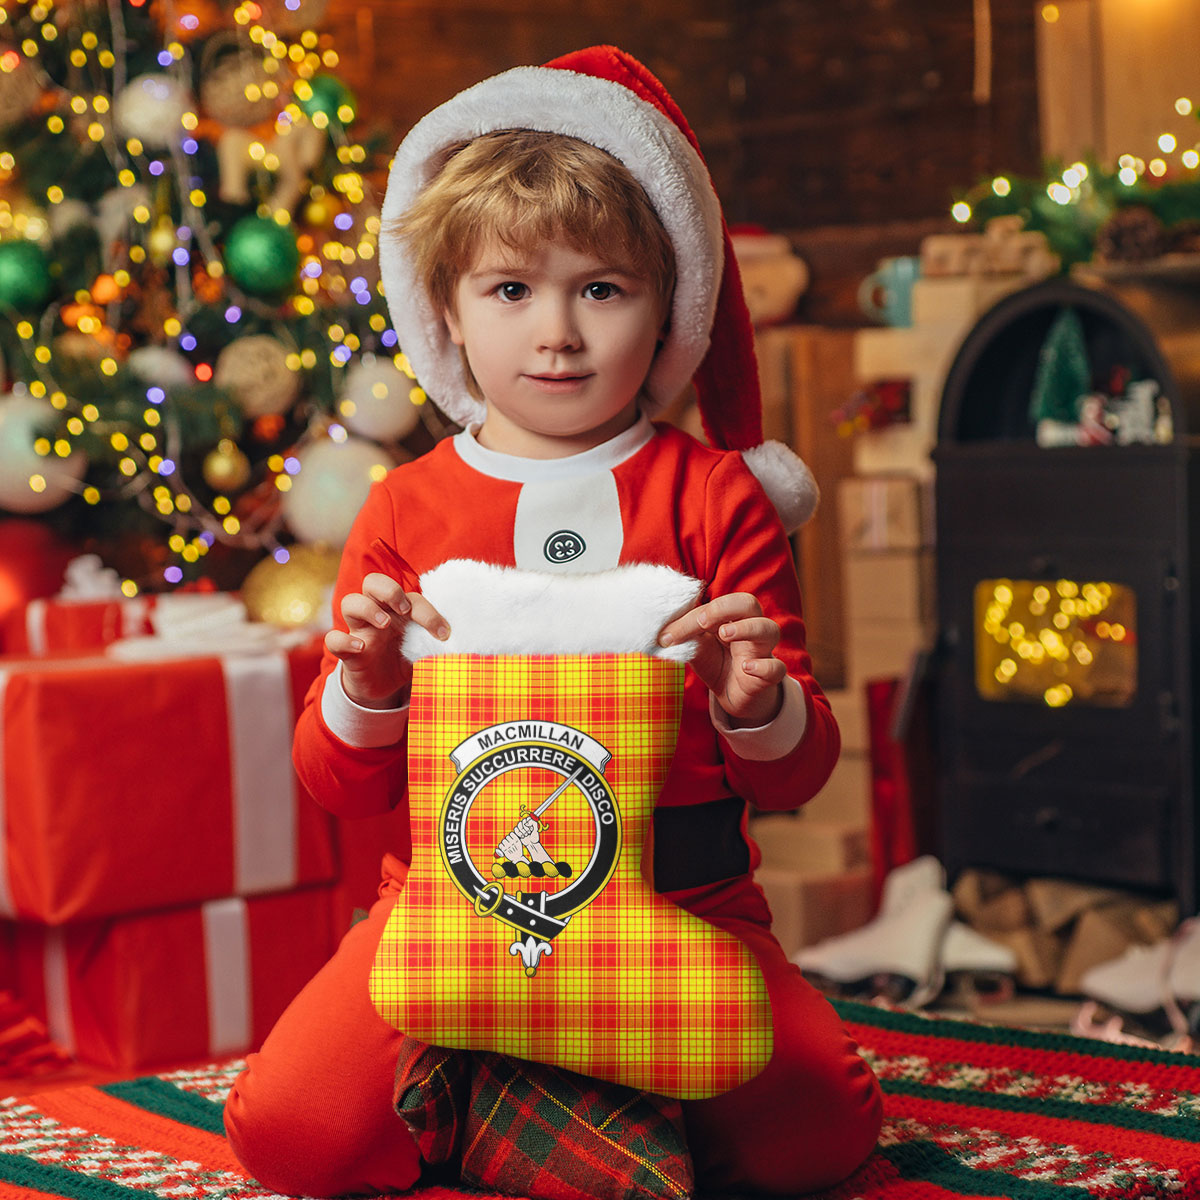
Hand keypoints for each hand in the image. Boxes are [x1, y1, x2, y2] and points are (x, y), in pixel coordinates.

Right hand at [323, 571, 448, 708]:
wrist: (384, 689)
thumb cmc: (405, 659)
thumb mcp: (424, 649)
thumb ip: (438, 643)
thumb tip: (465, 644)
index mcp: (398, 610)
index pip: (410, 596)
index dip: (428, 611)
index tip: (443, 633)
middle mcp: (377, 614)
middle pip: (372, 582)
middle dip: (389, 590)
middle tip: (404, 609)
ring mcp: (359, 631)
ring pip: (350, 602)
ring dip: (368, 608)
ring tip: (385, 624)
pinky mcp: (346, 652)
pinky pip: (333, 639)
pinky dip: (343, 640)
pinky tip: (361, 648)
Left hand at [658, 592, 785, 726]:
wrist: (734, 696)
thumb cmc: (717, 663)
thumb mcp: (697, 648)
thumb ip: (685, 636)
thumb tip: (661, 631)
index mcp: (731, 617)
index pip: (716, 604)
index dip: (692, 616)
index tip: (668, 635)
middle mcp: (750, 628)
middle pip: (749, 603)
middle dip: (724, 608)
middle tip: (702, 622)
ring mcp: (762, 651)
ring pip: (769, 629)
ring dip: (747, 628)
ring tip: (725, 634)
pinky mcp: (769, 676)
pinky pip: (776, 668)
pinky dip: (764, 666)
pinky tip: (746, 667)